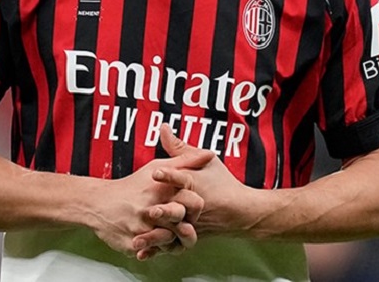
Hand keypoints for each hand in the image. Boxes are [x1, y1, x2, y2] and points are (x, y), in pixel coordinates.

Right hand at [90, 140, 212, 258]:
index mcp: (161, 191)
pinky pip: (154, 252)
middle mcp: (151, 210)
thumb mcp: (159, 167)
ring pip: (171, 242)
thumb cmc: (133, 185)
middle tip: (179, 220)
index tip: (191, 205)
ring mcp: (142, 229)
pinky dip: (157, 248)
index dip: (196, 206)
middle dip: (186, 225)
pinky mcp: (133, 244)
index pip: (193, 202)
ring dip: (173, 238)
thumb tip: (209, 154)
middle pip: (183, 225)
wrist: (99, 202)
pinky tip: (155, 239)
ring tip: (167, 230)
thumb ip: (186, 161)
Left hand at [145, 124, 256, 238]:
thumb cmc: (222, 183)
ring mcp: (190, 224)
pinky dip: (155, 249)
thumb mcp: (206, 161)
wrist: (239, 212)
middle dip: (163, 211)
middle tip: (150, 211)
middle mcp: (193, 206)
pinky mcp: (186, 237)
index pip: (183, 178)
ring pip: (171, 231)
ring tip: (139, 237)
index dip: (169, 175)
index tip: (156, 171)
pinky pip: (170, 245)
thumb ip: (180, 147)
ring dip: (156, 235)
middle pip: (176, 210)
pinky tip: (141, 252)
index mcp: (196, 185)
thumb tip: (162, 127)